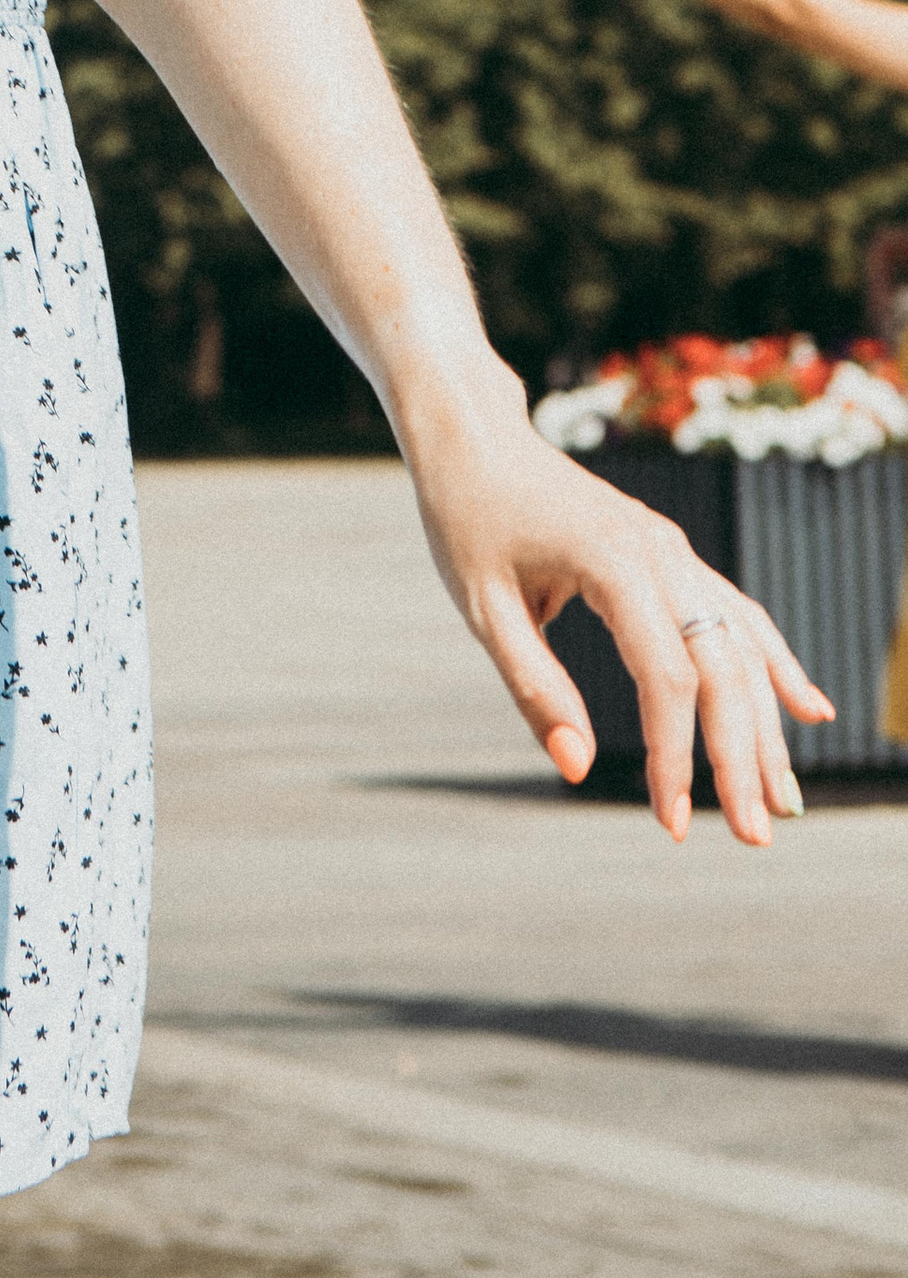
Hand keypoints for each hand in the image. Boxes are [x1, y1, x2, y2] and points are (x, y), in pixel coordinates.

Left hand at [410, 383, 833, 845]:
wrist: (475, 439)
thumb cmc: (469, 520)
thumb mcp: (483, 608)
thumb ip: (533, 688)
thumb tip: (576, 769)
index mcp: (614, 562)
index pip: (668, 678)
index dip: (676, 756)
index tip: (674, 822)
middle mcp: (661, 553)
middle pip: (722, 668)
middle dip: (742, 757)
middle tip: (757, 839)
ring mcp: (673, 550)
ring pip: (739, 646)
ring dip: (766, 724)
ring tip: (785, 801)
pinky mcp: (670, 554)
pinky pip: (735, 613)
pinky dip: (773, 662)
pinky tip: (808, 708)